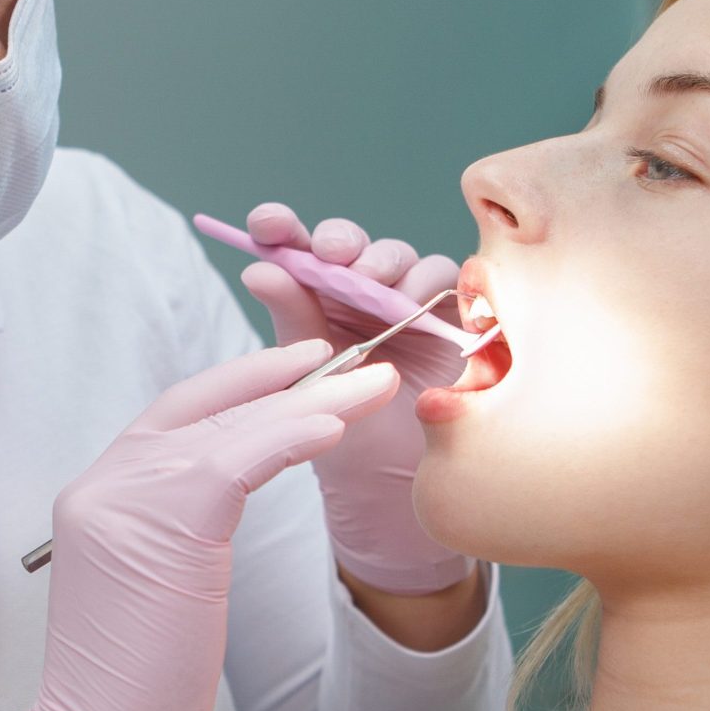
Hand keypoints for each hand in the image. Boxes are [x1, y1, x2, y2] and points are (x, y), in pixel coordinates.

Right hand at [0, 340, 398, 710]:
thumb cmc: (130, 695)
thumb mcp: (150, 591)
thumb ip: (171, 533)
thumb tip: (222, 498)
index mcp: (98, 496)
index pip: (175, 417)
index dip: (239, 386)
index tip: (297, 368)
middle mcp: (102, 484)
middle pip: (204, 407)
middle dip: (281, 376)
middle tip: (347, 354)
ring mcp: (122, 501)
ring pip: (230, 427)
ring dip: (312, 400)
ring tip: (376, 384)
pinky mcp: (160, 529)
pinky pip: (236, 461)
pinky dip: (290, 435)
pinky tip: (335, 422)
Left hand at [236, 203, 476, 596]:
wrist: (387, 485)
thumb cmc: (337, 429)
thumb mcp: (304, 375)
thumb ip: (291, 319)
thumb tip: (259, 267)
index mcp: (312, 298)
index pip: (294, 250)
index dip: (281, 228)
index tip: (265, 225)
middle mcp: (358, 292)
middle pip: (352, 245)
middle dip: (341, 242)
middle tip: (332, 256)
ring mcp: (405, 302)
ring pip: (400, 258)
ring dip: (386, 265)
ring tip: (375, 288)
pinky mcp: (450, 317)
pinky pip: (450, 282)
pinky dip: (435, 283)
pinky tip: (420, 299)